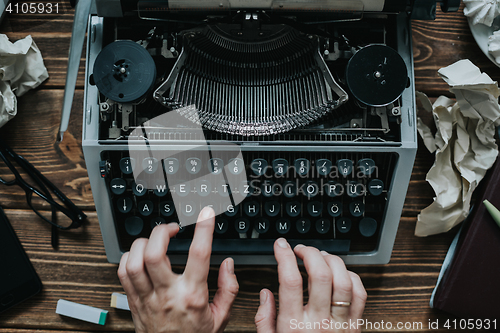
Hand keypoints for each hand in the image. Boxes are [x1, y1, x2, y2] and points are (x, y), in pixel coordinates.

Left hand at [117, 207, 238, 332]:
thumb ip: (229, 288)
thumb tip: (228, 265)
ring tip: (155, 239)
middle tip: (172, 228)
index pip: (199, 255)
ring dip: (143, 243)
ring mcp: (147, 298)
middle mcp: (167, 295)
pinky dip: (128, 257)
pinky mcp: (134, 302)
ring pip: (134, 262)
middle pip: (155, 254)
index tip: (207, 214)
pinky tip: (140, 255)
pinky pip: (123, 274)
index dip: (204, 229)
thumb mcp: (221, 317)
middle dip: (162, 232)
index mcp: (192, 296)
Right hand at [255, 238, 366, 332]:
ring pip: (342, 280)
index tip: (281, 246)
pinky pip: (360, 294)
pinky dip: (351, 276)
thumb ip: (264, 320)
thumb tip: (265, 293)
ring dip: (331, 260)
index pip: (290, 280)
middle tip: (301, 249)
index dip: (284, 256)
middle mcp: (319, 322)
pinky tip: (339, 273)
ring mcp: (340, 324)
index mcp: (293, 326)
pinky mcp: (356, 327)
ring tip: (320, 256)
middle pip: (320, 274)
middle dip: (310, 252)